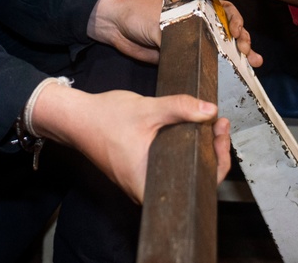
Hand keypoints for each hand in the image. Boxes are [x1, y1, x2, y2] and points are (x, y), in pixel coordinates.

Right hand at [31, 83, 231, 202]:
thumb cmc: (104, 119)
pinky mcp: (140, 171)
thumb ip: (179, 108)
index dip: (218, 157)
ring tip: (210, 124)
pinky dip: (184, 147)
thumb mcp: (147, 109)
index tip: (220, 129)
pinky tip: (192, 130)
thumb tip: (210, 110)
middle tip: (218, 124)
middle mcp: (148, 189)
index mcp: (151, 183)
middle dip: (213, 150)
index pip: (200, 181)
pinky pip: (171, 164)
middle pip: (196, 177)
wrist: (76, 118)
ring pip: (183, 169)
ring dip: (200, 147)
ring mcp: (143, 180)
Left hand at [88, 0, 262, 67]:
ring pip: (221, 46)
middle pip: (228, 29)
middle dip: (243, 40)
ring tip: (253, 63)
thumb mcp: (163, 23)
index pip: (225, 11)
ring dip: (238, 55)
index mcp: (196, 5)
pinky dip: (220, 67)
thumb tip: (198, 55)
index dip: (236, 22)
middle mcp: (198, 20)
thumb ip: (180, 37)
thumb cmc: (139, 15)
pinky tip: (235, 73)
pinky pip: (205, 60)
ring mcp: (192, 38)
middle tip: (248, 53)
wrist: (115, 26)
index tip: (238, 35)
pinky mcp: (184, 54)